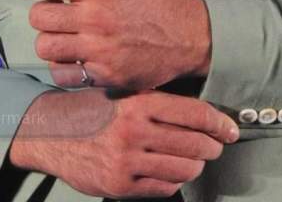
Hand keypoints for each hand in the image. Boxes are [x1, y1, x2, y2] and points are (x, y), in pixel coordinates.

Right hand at [9, 86, 238, 197]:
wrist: (50, 131)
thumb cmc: (92, 110)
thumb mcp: (124, 93)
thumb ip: (157, 103)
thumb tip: (201, 114)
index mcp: (139, 102)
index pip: (194, 113)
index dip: (219, 123)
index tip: (230, 129)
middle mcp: (134, 130)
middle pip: (194, 144)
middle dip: (212, 147)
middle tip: (216, 146)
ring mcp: (126, 160)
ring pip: (183, 169)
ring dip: (196, 166)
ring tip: (196, 160)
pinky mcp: (119, 185)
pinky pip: (163, 188)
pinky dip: (174, 182)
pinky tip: (172, 173)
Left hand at [16, 0, 211, 90]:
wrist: (187, 34)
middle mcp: (97, 19)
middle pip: (39, 17)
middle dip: (42, 11)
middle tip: (57, 10)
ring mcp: (100, 50)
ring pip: (46, 47)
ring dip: (50, 39)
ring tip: (67, 34)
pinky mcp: (105, 76)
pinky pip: (63, 75)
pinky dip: (63, 66)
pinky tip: (76, 55)